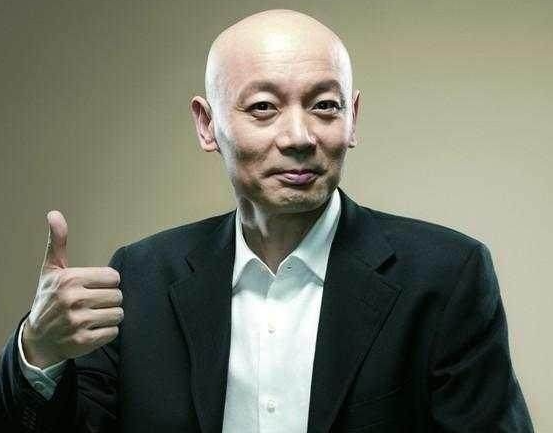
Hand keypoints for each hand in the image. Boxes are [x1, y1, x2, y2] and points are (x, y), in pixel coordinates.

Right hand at [22, 211, 122, 368]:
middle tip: (94, 303)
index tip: (94, 287)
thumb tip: (54, 213)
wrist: (37, 339)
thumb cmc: (48, 299)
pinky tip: (93, 329)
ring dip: (110, 316)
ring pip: (119, 313)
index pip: (114, 277)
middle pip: (118, 296)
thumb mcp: (52, 270)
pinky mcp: (84, 341)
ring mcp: (78, 322)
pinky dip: (107, 331)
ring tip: (94, 316)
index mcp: (70, 279)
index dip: (107, 282)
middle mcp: (73, 299)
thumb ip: (58, 242)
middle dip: (110, 300)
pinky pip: (114, 331)